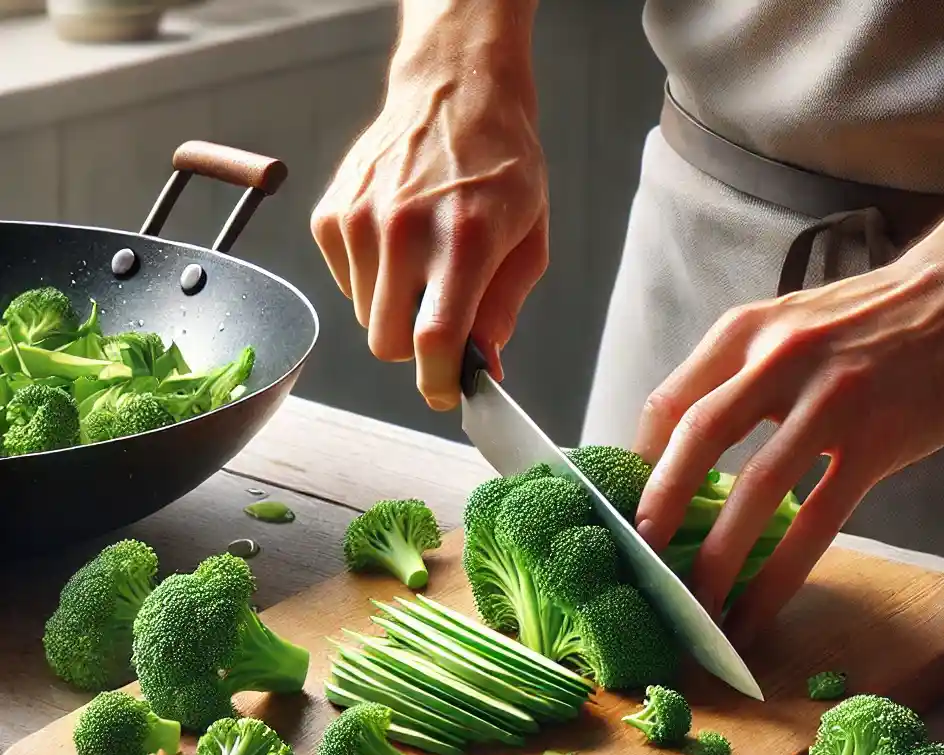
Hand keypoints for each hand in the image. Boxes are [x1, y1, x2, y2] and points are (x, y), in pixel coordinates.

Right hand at [311, 9, 547, 410]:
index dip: (437, 381)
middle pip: (386, 342)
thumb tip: (482, 368)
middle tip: (438, 319)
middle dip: (413, 348)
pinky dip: (370, 280)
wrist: (454, 90)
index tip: (444, 392)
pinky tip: (396, 242)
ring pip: (364, 317)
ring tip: (421, 262)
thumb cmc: (502, 166)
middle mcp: (403, 231)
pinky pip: (344, 284)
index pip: (434, 339)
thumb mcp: (528, 240)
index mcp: (463, 240)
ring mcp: (359, 221)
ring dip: (392, 308)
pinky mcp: (331, 215)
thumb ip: (503, 310)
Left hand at [632, 253, 943, 645]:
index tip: (626, 513)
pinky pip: (816, 522)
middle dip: (660, 509)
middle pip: (697, 438)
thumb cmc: (856, 325)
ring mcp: (829, 400)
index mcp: (741, 333)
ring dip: (718, 557)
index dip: (638, 467)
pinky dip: (778, 575)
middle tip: (639, 562)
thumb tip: (677, 455)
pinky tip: (755, 611)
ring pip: (756, 489)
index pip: (666, 404)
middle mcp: (777, 358)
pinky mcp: (874, 441)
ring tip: (694, 606)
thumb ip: (730, 379)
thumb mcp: (778, 328)